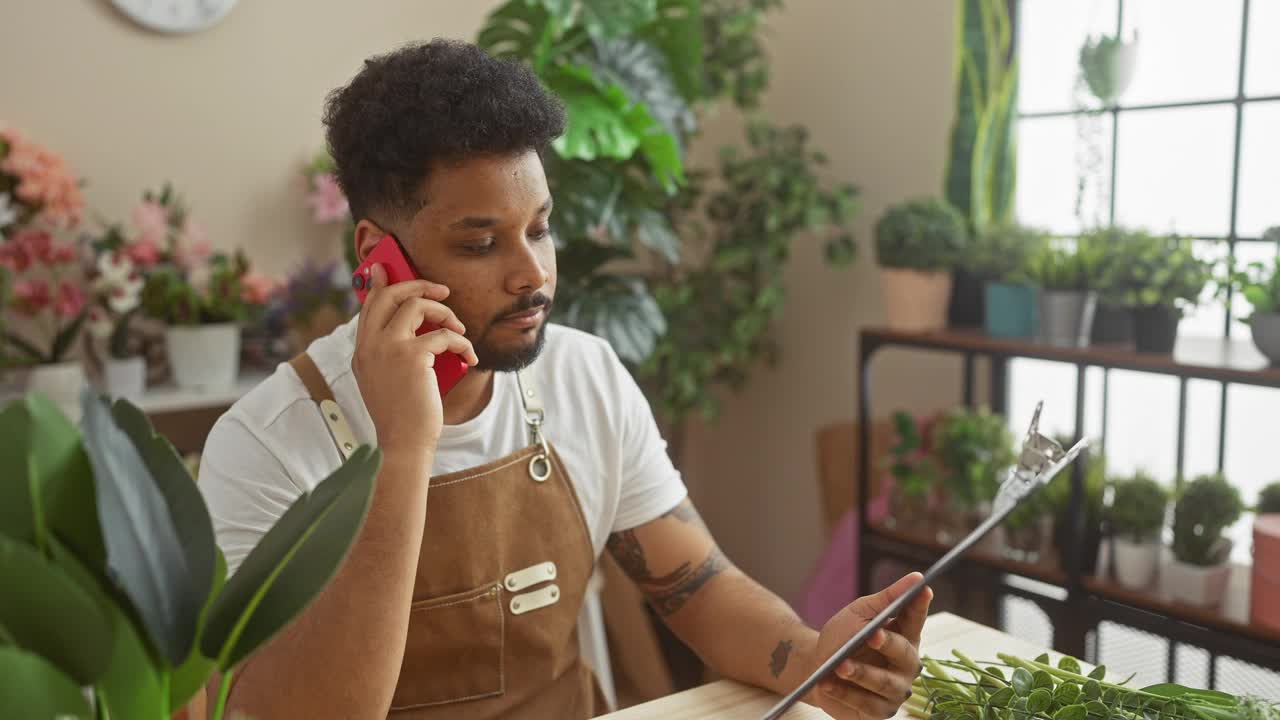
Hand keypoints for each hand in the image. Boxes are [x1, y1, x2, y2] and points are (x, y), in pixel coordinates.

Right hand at [351, 263, 477, 456]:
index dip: (378, 284)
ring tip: (459, 329)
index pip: (369, 306)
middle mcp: (370, 345)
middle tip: (441, 290)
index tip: (384, 268)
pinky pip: (444, 334)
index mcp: (362, 351)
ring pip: (417, 305)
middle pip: (391, 295)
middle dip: (418, 284)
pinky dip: (462, 342)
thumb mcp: (387, 381)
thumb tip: (419, 332)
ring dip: (445, 312)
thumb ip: (391, 354)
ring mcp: (389, 348)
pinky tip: (470, 356)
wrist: (404, 442)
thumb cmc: (403, 415)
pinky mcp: (412, 356)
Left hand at [806, 572, 932, 719]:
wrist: (815, 668)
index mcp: (905, 637)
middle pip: (904, 654)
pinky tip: (826, 683)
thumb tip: (916, 578)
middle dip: (888, 643)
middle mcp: (905, 666)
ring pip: (883, 683)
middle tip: (872, 634)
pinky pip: (865, 704)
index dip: (920, 606)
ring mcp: (895, 691)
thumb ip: (886, 599)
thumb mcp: (859, 613)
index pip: (916, 619)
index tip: (923, 590)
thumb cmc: (842, 638)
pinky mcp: (878, 712)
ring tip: (839, 666)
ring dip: (860, 673)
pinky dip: (844, 693)